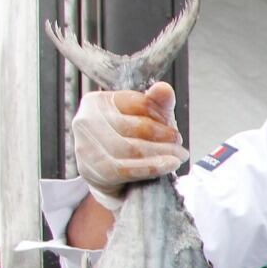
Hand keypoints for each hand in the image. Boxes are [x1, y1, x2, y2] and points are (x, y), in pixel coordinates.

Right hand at [72, 82, 188, 205]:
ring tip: (178, 156)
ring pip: (135, 149)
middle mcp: (87, 121)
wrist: (106, 178)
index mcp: (96, 101)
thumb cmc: (124, 142)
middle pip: (138, 127)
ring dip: (164, 153)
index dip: (161, 116)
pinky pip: (130, 169)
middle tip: (180, 144)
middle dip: (166, 137)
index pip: (139, 103)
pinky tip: (170, 165)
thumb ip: (154, 103)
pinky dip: (154, 167)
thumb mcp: (141, 118)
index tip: (172, 126)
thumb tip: (164, 89)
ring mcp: (88, 147)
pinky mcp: (95, 171)